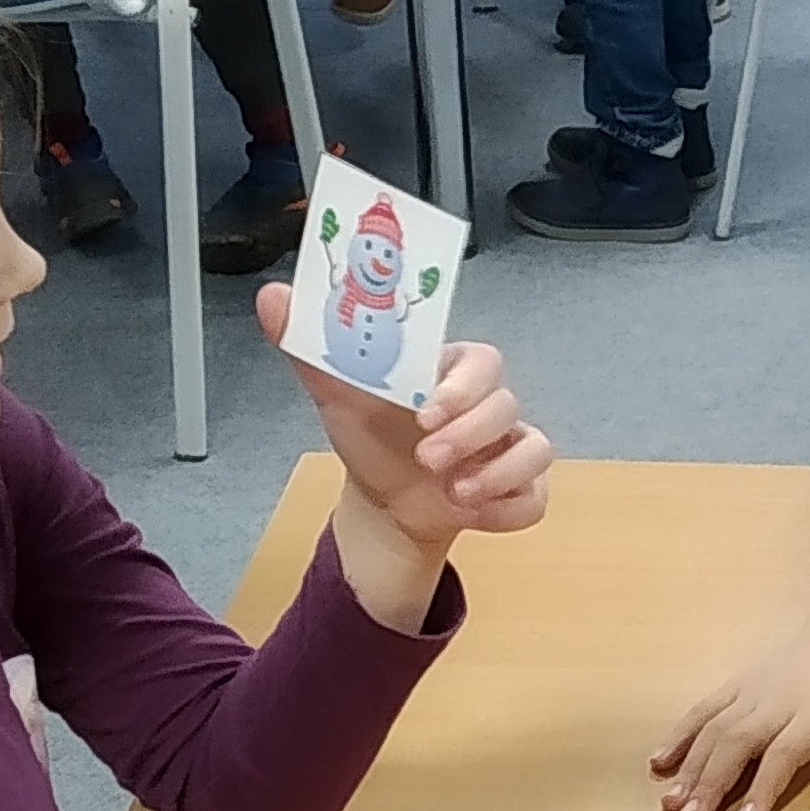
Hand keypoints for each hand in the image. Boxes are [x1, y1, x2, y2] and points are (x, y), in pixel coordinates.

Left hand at [255, 292, 549, 623]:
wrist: (384, 505)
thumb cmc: (370, 435)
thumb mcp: (337, 393)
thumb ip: (312, 345)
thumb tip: (272, 295)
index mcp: (451, 373)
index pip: (482, 360)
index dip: (463, 385)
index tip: (425, 410)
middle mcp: (488, 406)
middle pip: (508, 404)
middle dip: (469, 434)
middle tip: (427, 457)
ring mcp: (507, 447)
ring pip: (534, 449)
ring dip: (497, 473)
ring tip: (455, 494)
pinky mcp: (517, 489)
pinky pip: (537, 496)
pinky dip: (511, 508)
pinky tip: (476, 515)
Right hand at [654, 591, 809, 810]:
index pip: (784, 753)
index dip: (764, 786)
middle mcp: (775, 701)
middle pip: (737, 744)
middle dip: (710, 783)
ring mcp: (751, 692)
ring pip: (713, 729)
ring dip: (689, 766)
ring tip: (670, 801)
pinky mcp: (737, 684)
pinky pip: (703, 709)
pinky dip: (680, 735)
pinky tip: (660, 762)